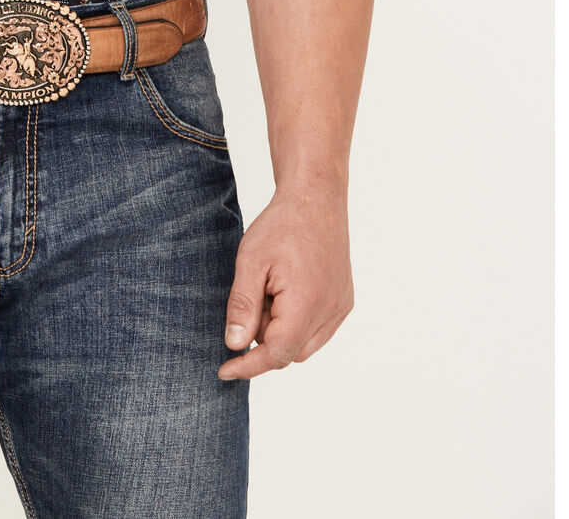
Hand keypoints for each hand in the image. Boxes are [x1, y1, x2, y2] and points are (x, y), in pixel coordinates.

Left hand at [217, 180, 353, 379]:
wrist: (315, 198)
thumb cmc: (282, 225)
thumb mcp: (250, 261)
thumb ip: (242, 305)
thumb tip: (234, 345)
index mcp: (307, 302)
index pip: (277, 353)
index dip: (249, 366)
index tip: (224, 370)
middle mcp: (331, 311)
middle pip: (289, 351)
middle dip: (262, 337)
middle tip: (253, 297)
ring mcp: (341, 307)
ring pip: (304, 344)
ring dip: (280, 331)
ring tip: (270, 290)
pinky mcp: (344, 302)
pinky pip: (317, 331)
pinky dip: (296, 323)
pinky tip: (285, 291)